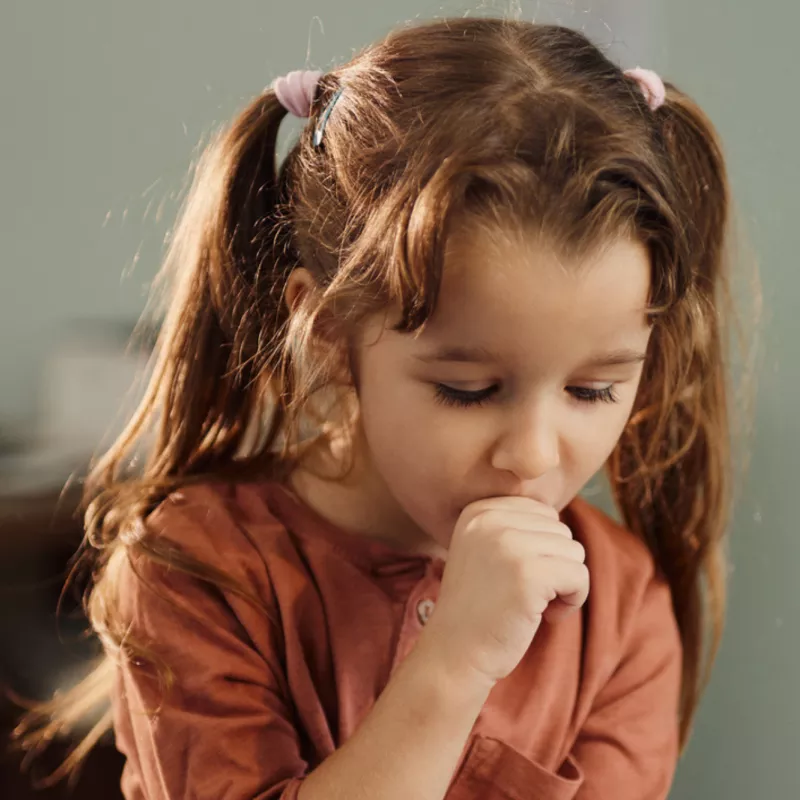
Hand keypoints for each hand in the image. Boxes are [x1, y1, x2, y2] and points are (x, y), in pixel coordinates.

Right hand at [419, 496, 588, 686]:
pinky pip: (579, 575)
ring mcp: (509, 545)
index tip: (519, 575)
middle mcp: (490, 520)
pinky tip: (547, 616)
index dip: (542, 549)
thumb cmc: (478, 607)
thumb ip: (514, 527)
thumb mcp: (483, 550)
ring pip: (574, 552)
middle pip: (561, 531)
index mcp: (479, 511)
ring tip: (534, 605)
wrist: (454, 653)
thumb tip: (558, 519)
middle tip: (527, 594)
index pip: (543, 513)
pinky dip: (574, 599)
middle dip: (555, 565)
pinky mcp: (529, 574)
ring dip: (564, 583)